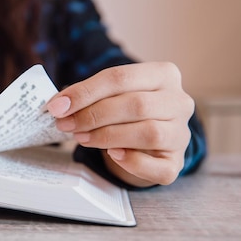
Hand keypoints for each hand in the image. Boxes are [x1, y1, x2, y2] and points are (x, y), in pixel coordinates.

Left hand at [46, 62, 193, 186]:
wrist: (143, 143)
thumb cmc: (124, 113)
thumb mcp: (109, 95)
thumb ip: (87, 96)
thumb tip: (59, 105)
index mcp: (164, 75)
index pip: (122, 77)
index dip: (86, 92)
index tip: (58, 105)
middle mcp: (179, 102)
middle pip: (136, 105)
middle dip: (93, 115)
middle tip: (66, 124)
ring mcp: (181, 134)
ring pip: (148, 132)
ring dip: (107, 136)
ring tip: (82, 138)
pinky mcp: (175, 163)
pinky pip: (156, 166)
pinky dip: (131, 161)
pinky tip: (113, 154)